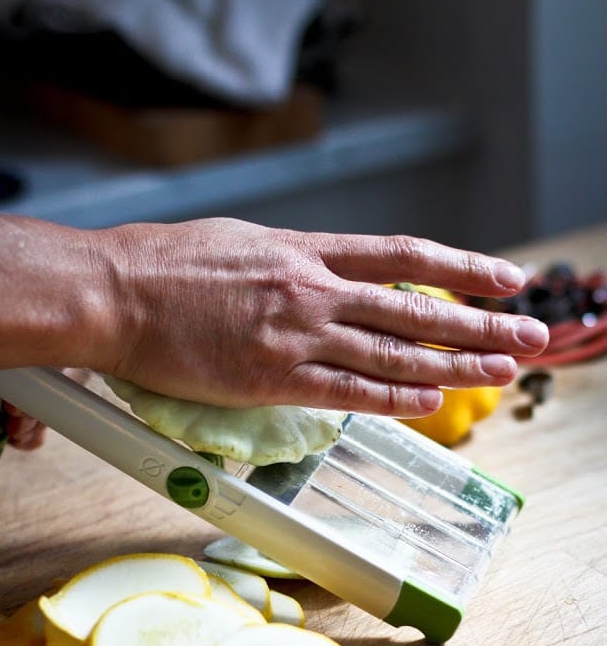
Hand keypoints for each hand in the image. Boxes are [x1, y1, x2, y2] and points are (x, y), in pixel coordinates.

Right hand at [103, 218, 548, 417]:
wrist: (117, 292)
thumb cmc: (167, 266)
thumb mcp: (242, 243)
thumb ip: (290, 262)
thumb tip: (320, 272)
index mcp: (305, 252)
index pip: (403, 258)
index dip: (461, 269)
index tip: (503, 279)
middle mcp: (312, 290)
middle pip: (414, 309)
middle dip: (479, 326)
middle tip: (528, 337)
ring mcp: (296, 335)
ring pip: (392, 352)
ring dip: (453, 365)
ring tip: (501, 372)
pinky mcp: (271, 378)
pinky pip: (346, 391)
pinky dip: (392, 397)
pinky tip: (428, 401)